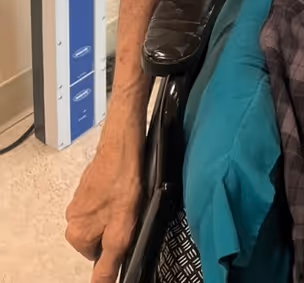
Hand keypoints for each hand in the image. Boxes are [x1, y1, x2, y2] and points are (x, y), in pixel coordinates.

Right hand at [65, 111, 143, 282]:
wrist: (123, 141)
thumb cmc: (122, 184)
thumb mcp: (121, 231)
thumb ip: (110, 262)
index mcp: (75, 233)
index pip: (98, 256)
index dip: (117, 245)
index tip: (129, 227)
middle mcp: (72, 216)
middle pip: (101, 235)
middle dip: (118, 225)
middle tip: (132, 209)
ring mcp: (81, 197)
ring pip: (106, 215)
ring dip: (120, 209)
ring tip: (132, 194)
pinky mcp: (92, 181)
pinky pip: (107, 198)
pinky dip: (119, 194)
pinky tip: (129, 183)